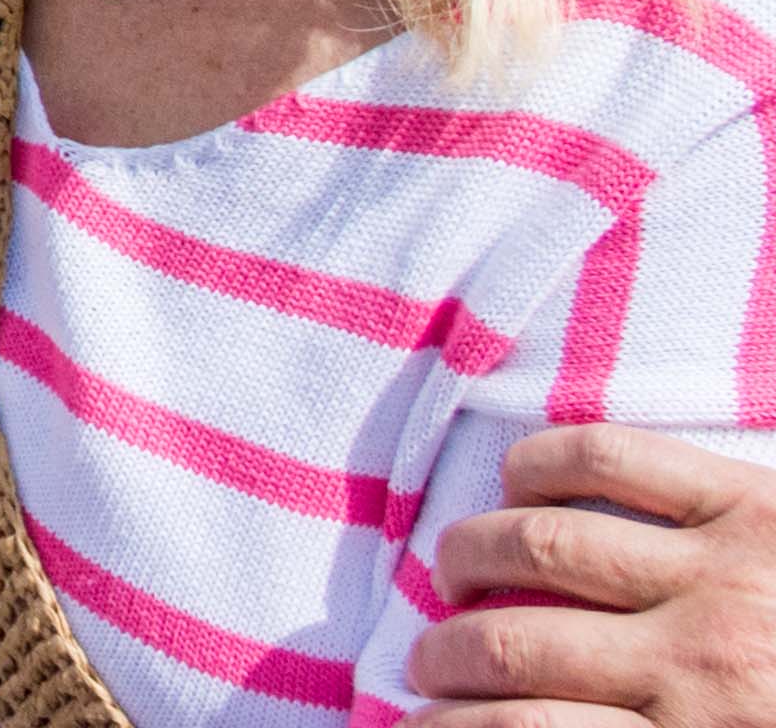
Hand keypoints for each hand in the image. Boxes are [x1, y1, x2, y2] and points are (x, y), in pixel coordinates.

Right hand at [410, 425, 775, 725]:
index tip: (415, 726)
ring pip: (541, 543)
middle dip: (442, 655)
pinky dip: (539, 466)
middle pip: (512, 644)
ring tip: (456, 577)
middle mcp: (699, 658)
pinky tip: (517, 489)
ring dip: (468, 558)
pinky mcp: (750, 500)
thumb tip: (523, 720)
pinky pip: (608, 457)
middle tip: (428, 664)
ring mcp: (721, 569)